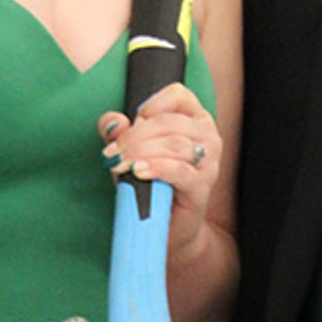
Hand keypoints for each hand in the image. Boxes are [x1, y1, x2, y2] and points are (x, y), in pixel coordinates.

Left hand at [98, 83, 222, 248]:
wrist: (165, 227)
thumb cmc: (151, 184)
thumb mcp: (130, 153)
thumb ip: (119, 133)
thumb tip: (112, 122)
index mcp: (194, 120)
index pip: (179, 95)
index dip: (152, 103)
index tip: (134, 120)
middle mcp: (207, 137)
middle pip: (169, 122)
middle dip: (135, 136)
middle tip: (112, 153)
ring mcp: (209, 163)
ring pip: (174, 144)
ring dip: (141, 152)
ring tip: (120, 165)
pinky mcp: (202, 187)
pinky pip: (180, 171)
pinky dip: (157, 168)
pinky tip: (138, 172)